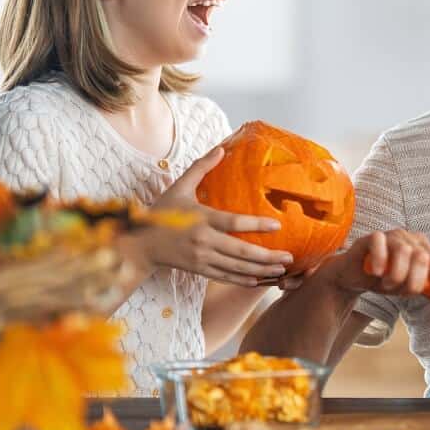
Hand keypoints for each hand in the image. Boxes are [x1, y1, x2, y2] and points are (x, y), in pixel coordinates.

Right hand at [128, 147, 291, 285]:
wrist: (140, 244)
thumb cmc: (161, 212)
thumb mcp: (179, 187)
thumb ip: (201, 168)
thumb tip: (221, 148)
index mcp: (200, 219)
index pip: (232, 222)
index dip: (256, 224)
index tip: (277, 225)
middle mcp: (203, 241)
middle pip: (240, 251)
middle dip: (267, 256)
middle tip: (289, 257)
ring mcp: (201, 258)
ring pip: (236, 268)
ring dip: (260, 271)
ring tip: (282, 270)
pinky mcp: (199, 270)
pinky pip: (225, 277)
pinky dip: (243, 280)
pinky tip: (259, 280)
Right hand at [317, 228, 429, 306]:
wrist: (355, 275)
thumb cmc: (384, 278)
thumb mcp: (408, 287)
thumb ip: (427, 289)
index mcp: (424, 249)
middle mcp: (411, 239)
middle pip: (423, 257)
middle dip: (414, 281)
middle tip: (401, 290)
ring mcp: (392, 236)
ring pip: (403, 251)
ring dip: (395, 275)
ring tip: (386, 283)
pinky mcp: (373, 237)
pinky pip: (380, 243)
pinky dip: (380, 260)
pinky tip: (377, 272)